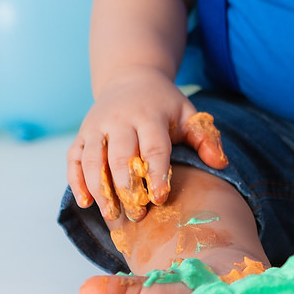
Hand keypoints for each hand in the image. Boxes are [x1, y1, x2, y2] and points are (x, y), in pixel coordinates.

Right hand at [66, 67, 227, 221]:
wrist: (131, 78)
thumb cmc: (165, 105)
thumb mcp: (188, 114)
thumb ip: (205, 138)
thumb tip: (221, 164)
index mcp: (149, 116)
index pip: (152, 148)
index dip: (155, 174)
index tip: (160, 198)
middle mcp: (119, 120)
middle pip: (119, 157)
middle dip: (127, 188)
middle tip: (137, 215)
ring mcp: (96, 127)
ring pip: (92, 160)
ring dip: (100, 189)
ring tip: (112, 215)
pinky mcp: (82, 134)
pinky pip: (73, 158)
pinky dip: (76, 180)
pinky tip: (85, 202)